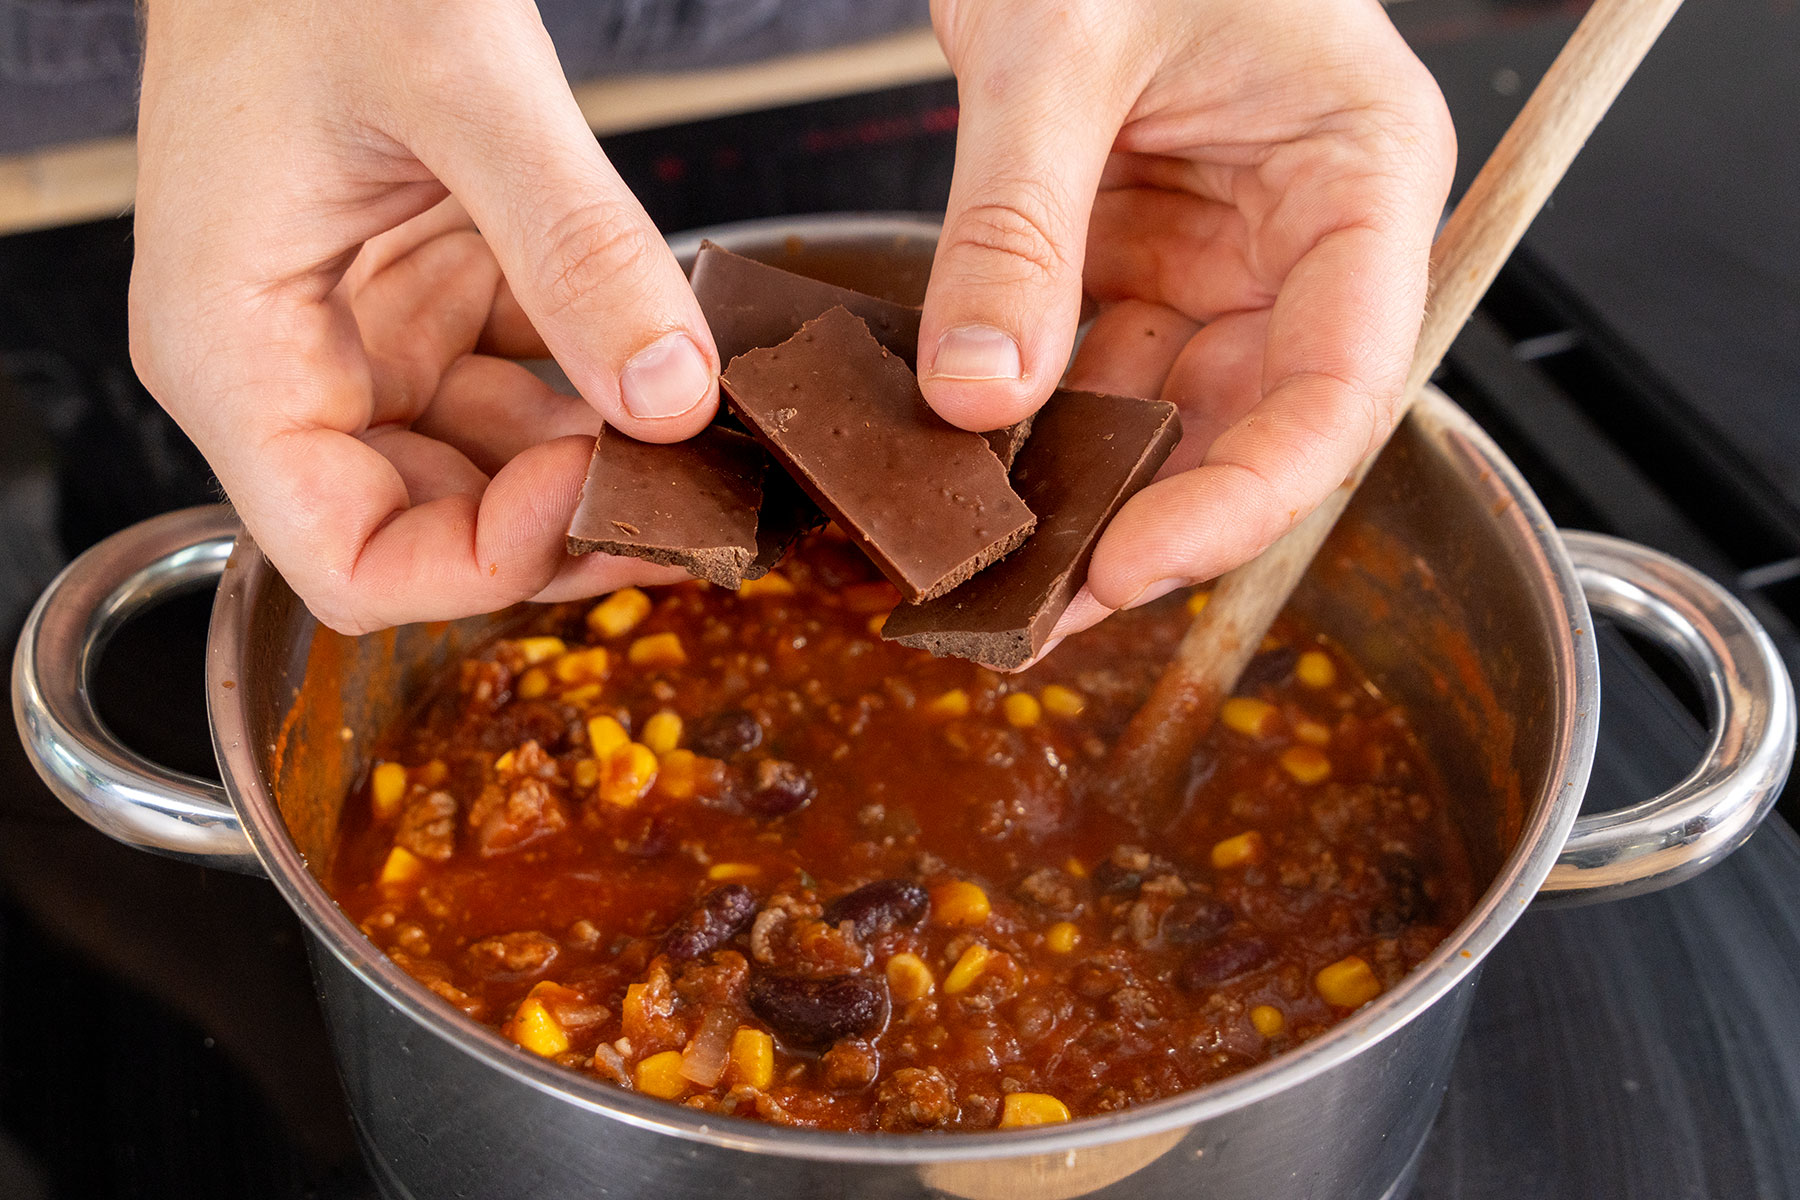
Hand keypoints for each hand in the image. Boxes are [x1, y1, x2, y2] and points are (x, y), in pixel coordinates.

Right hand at [130, 0, 715, 634]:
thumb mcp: (459, 83)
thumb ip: (572, 244)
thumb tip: (672, 394)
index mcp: (238, 354)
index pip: (351, 562)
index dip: (487, 565)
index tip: (607, 494)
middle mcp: (293, 368)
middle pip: (435, 531)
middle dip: (568, 528)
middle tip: (704, 495)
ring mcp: (367, 336)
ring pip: (496, 469)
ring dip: (604, 467)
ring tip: (716, 443)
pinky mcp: (431, 296)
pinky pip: (526, 385)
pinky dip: (602, 389)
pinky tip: (677, 369)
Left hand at [919, 0, 1454, 646]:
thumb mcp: (1056, 47)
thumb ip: (1017, 223)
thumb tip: (976, 397)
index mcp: (1359, 175)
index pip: (1337, 383)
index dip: (1240, 496)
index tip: (1125, 563)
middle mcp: (1301, 237)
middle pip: (1248, 426)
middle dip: (1141, 526)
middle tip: (1028, 611)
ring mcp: (1214, 256)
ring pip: (1160, 417)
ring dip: (1075, 499)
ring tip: (982, 576)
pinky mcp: (1131, 262)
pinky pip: (1089, 372)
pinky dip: (1029, 433)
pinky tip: (963, 485)